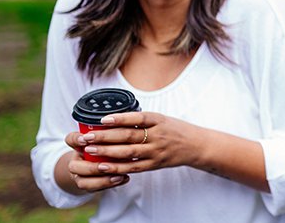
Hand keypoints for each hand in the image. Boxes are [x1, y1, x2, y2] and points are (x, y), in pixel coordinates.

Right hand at [59, 136, 129, 192]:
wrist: (95, 164)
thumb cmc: (104, 145)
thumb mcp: (105, 136)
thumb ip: (108, 131)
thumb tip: (124, 121)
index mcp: (78, 146)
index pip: (71, 140)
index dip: (77, 140)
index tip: (86, 139)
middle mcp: (76, 162)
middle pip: (75, 167)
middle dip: (91, 167)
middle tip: (105, 166)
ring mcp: (80, 176)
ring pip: (84, 182)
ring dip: (102, 180)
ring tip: (119, 175)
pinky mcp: (89, 186)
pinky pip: (96, 188)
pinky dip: (110, 184)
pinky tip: (125, 178)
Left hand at [76, 111, 201, 175]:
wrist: (197, 146)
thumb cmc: (176, 130)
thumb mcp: (162, 119)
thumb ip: (142, 120)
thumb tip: (116, 118)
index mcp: (159, 120)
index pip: (137, 118)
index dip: (120, 118)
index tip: (102, 119)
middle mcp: (158, 135)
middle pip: (129, 136)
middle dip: (105, 136)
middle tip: (87, 136)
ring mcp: (157, 151)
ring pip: (129, 152)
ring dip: (107, 151)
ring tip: (91, 149)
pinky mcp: (156, 164)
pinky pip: (134, 167)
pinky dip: (118, 167)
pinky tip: (104, 166)